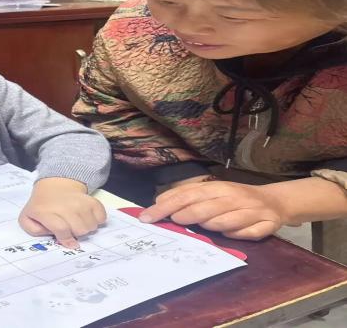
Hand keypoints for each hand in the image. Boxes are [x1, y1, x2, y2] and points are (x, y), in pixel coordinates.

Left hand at [18, 177, 106, 248]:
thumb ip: (34, 230)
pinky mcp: (91, 199)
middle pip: (79, 229)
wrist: (53, 186)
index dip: (66, 239)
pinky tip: (87, 217)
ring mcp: (79, 201)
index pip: (61, 228)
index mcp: (45, 211)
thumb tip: (51, 235)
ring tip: (76, 222)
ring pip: (91, 225)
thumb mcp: (27, 219)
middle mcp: (64, 205)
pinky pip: (101, 217)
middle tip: (70, 228)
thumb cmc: (41, 206)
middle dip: (75, 233)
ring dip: (85, 228)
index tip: (71, 244)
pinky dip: (97, 220)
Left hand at [140, 181, 288, 240]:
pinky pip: (246, 234)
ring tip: (203, 227)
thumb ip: (187, 197)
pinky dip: (235, 235)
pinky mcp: (266, 225)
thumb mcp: (211, 192)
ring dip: (209, 226)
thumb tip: (158, 203)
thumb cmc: (234, 198)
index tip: (148, 216)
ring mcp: (251, 211)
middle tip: (174, 221)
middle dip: (185, 216)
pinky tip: (230, 233)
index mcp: (217, 187)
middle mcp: (233, 196)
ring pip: (224, 222)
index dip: (167, 205)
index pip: (187, 194)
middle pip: (204, 208)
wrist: (275, 201)